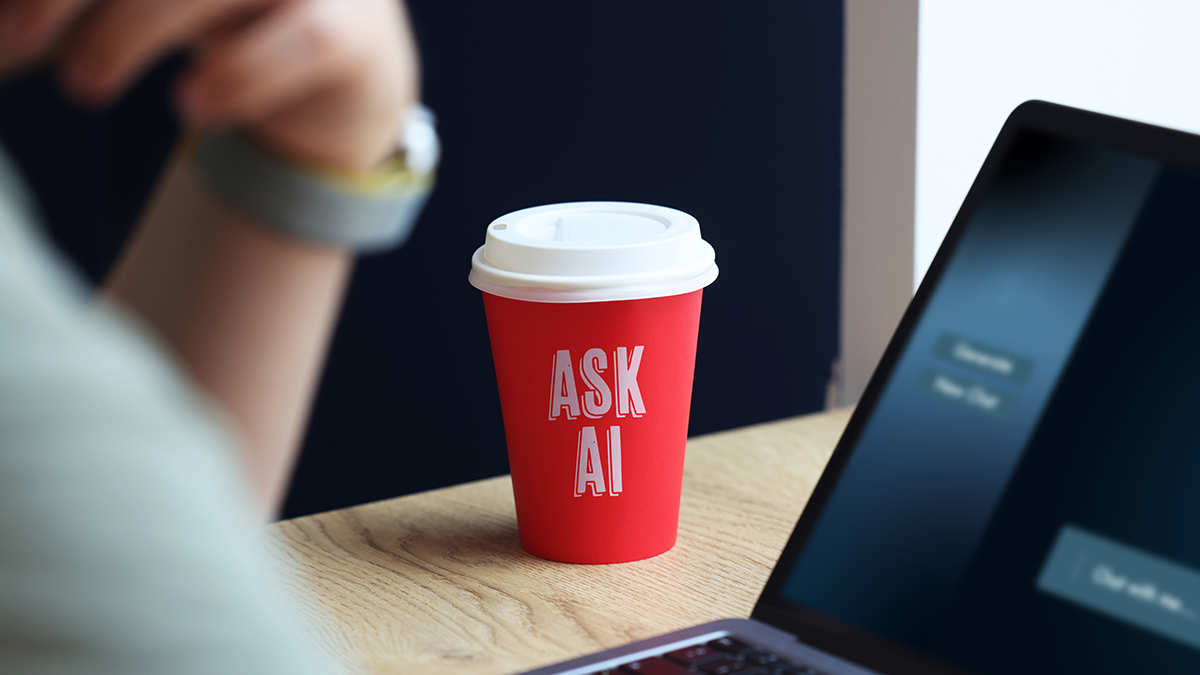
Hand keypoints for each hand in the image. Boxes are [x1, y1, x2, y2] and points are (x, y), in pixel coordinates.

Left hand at [0, 0, 417, 170]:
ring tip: (84, 86)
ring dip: (128, 32)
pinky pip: (302, 40)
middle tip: (18, 39)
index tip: (10, 17)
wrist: (348, 68)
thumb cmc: (233, 13)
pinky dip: (237, 75)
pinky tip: (189, 103)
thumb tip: (6, 21)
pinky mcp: (358, 24)